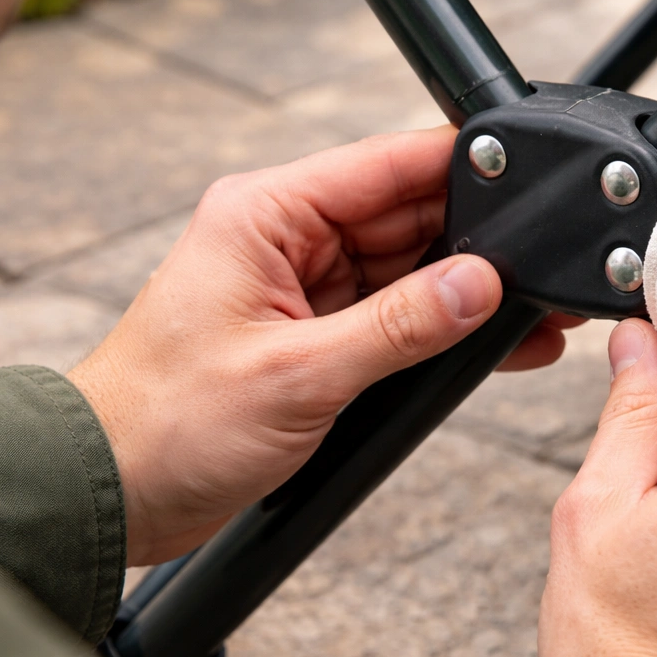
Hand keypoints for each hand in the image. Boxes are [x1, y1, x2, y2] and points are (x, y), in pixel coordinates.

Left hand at [69, 125, 582, 565]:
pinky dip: (440, 330)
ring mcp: (301, 286)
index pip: (385, 164)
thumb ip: (399, 325)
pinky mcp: (312, 334)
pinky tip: (496, 343)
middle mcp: (285, 238)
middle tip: (547, 268)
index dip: (462, 167)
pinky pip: (395, 317)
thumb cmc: (165, 425)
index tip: (531, 181)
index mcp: (265, 215)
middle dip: (479, 241)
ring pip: (409, 268)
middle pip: (409, 214)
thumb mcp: (297, 374)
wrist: (109, 492)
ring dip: (465, 292)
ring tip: (535, 314)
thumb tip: (479, 285)